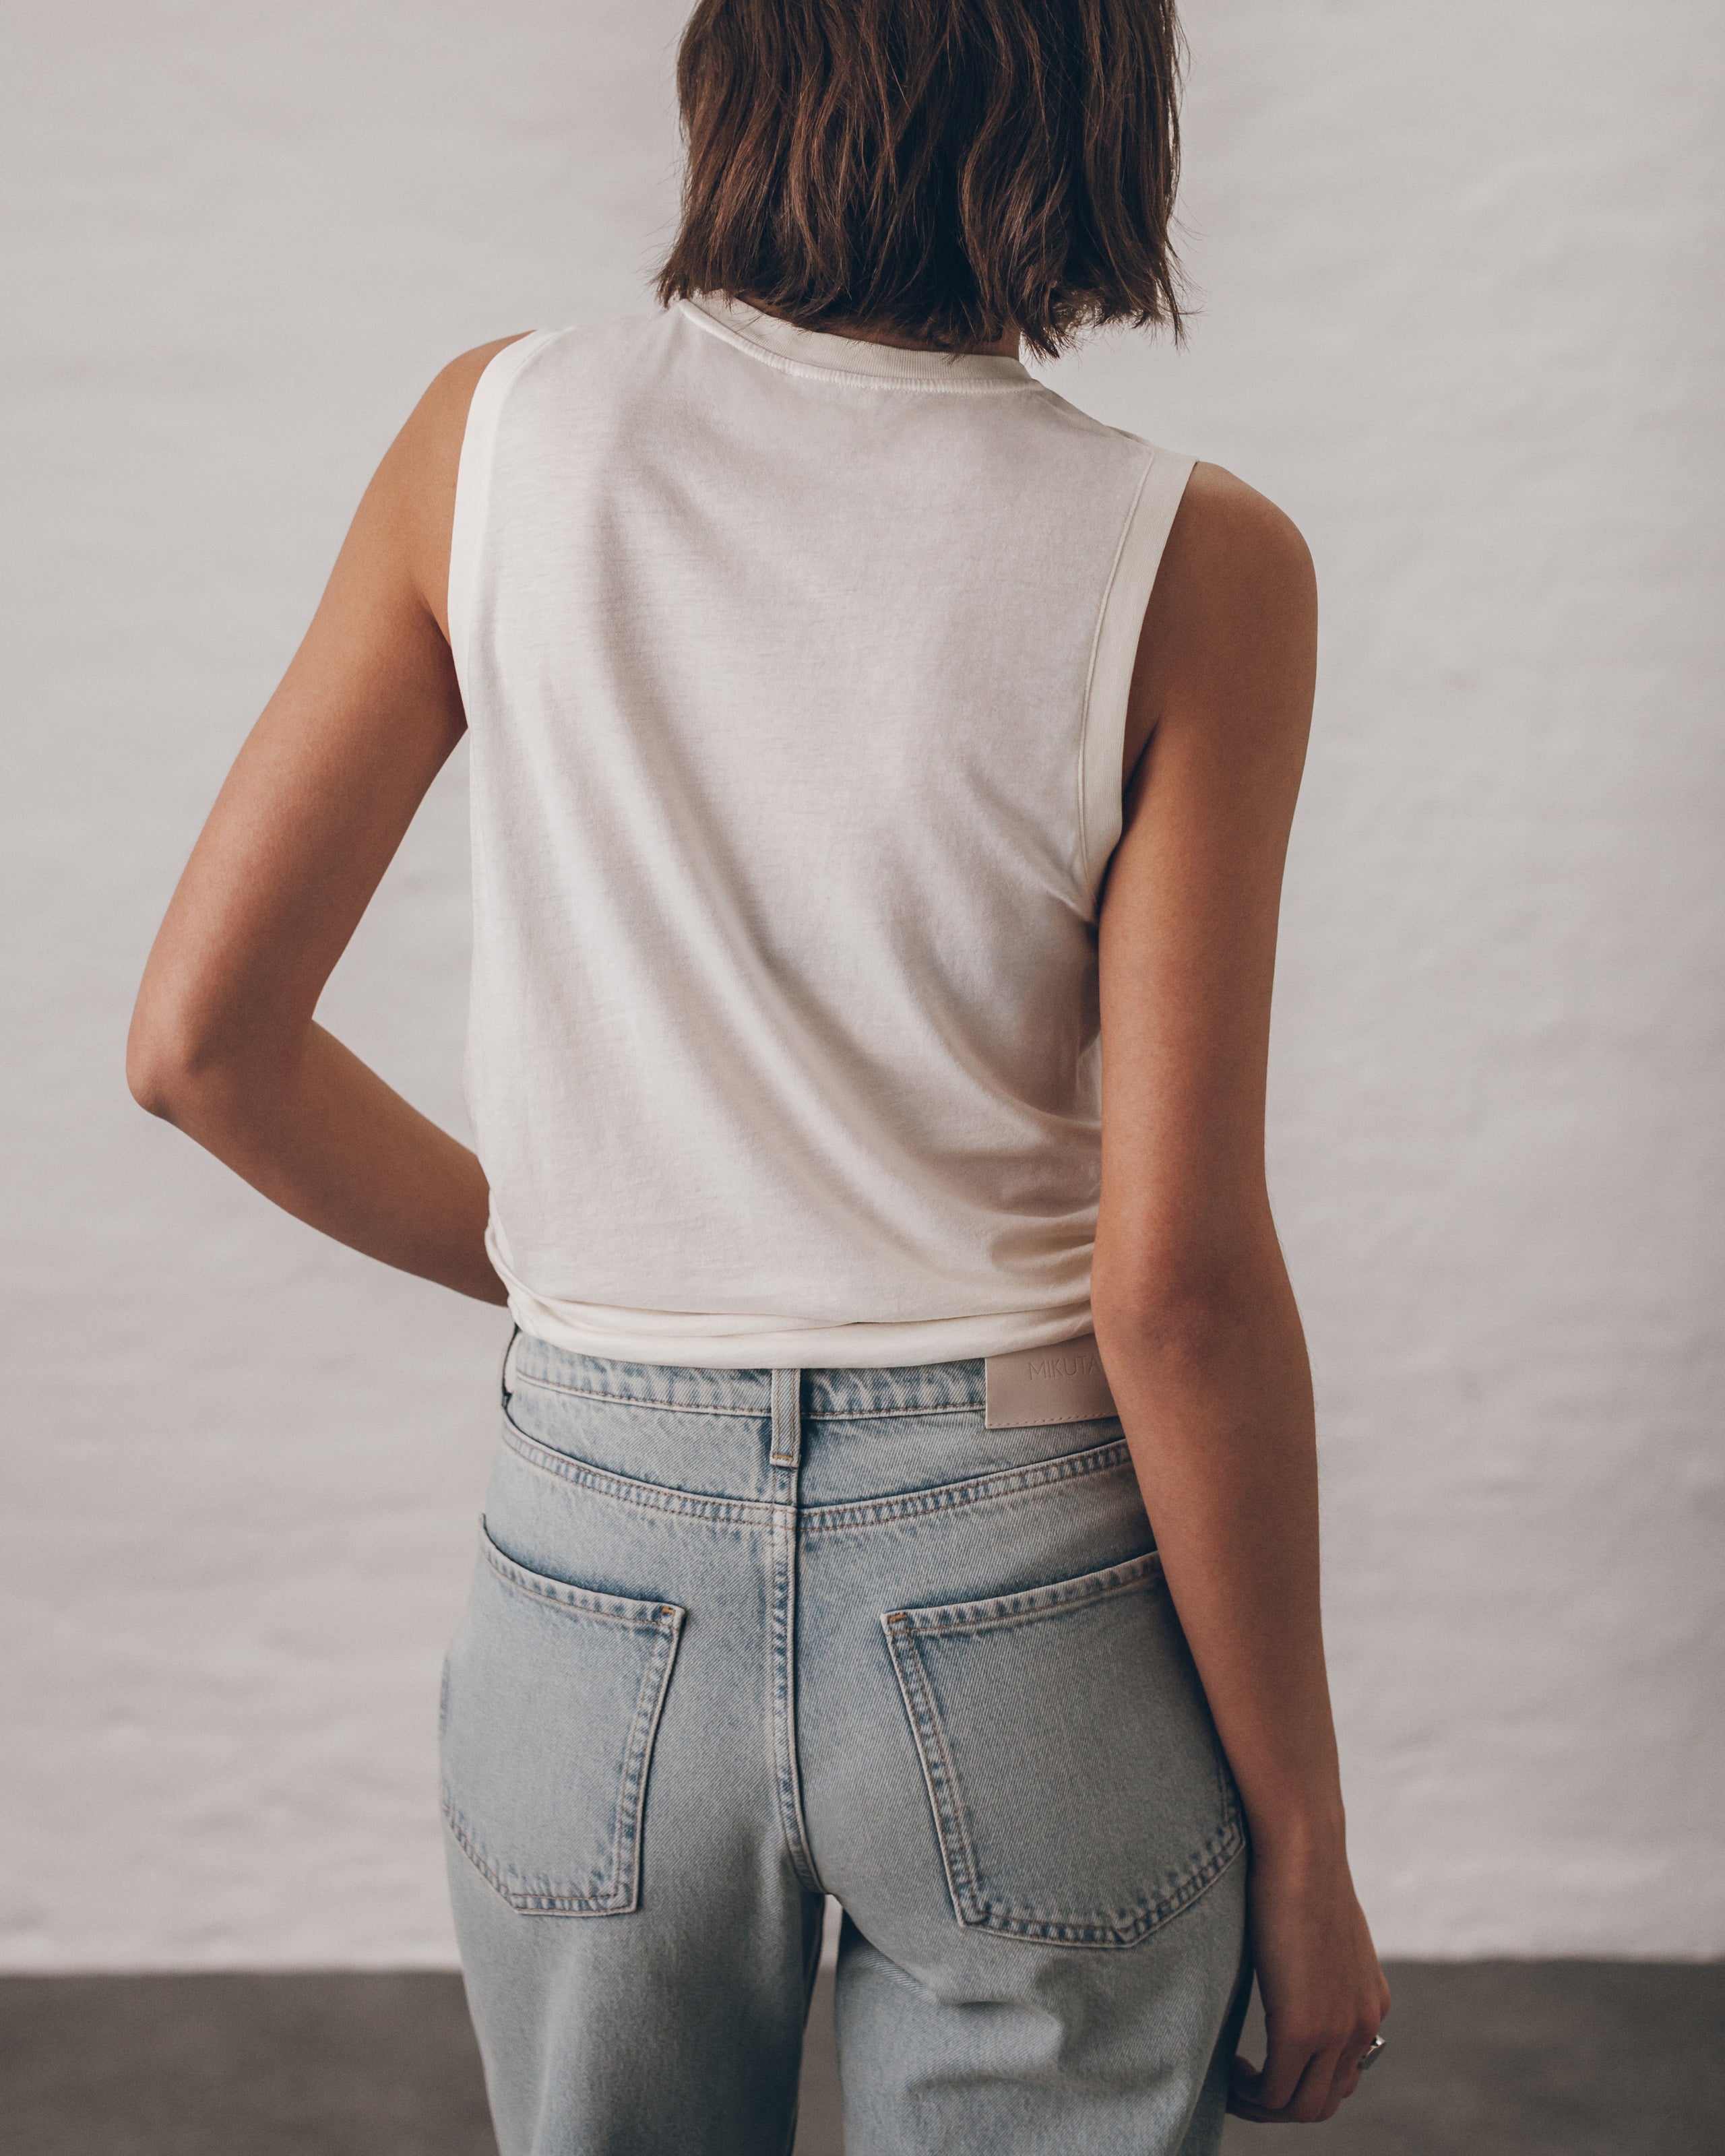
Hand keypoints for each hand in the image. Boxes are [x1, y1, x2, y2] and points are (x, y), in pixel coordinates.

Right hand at [1226, 1838, 1390, 2124]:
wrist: (1303, 1846)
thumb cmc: (1299, 1869)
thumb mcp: (1319, 1927)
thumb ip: (1314, 1961)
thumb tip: (1288, 1969)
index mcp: (1370, 2002)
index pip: (1343, 2073)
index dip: (1302, 2081)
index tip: (1265, 2067)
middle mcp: (1363, 2024)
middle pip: (1326, 2100)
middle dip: (1283, 2104)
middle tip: (1244, 2083)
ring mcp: (1337, 2031)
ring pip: (1303, 2107)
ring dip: (1264, 2106)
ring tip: (1233, 2082)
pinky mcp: (1302, 2030)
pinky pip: (1275, 2092)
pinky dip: (1249, 2093)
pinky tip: (1229, 2069)